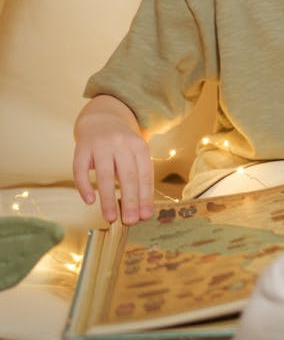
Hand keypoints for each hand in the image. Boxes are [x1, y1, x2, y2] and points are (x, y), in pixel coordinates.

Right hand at [73, 106, 153, 224]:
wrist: (101, 118)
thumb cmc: (121, 145)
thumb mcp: (135, 154)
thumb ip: (137, 178)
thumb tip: (140, 211)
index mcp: (138, 145)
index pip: (145, 173)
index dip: (145, 196)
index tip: (145, 216)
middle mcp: (120, 143)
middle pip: (127, 175)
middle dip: (130, 200)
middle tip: (130, 221)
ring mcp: (100, 144)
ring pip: (105, 174)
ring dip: (108, 198)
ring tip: (111, 218)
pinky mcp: (81, 148)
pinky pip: (81, 169)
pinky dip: (85, 186)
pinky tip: (90, 201)